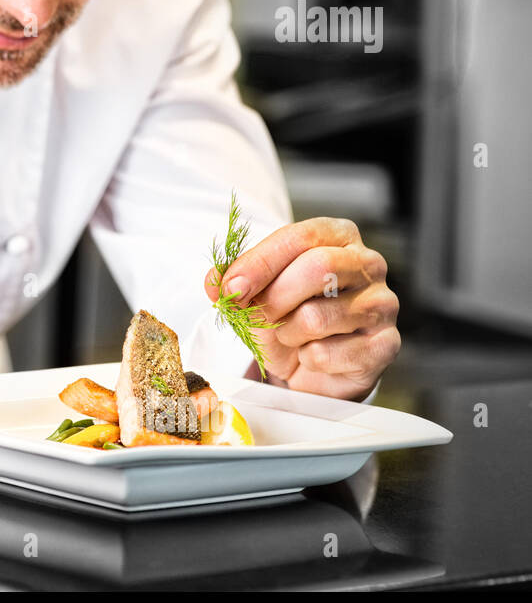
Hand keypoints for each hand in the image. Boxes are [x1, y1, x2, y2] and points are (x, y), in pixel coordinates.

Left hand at [203, 217, 399, 400]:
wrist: (317, 366)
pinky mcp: (387, 345)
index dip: (260, 263)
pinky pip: (329, 353)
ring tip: (291, 336)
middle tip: (256, 316)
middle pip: (317, 268)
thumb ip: (236, 281)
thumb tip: (215, 281)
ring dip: (288, 333)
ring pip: (318, 317)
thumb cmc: (290, 317)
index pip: (299, 237)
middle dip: (273, 298)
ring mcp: (383, 304)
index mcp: (338, 236)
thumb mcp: (258, 294)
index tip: (230, 288)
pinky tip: (313, 354)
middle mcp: (368, 264)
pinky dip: (308, 358)